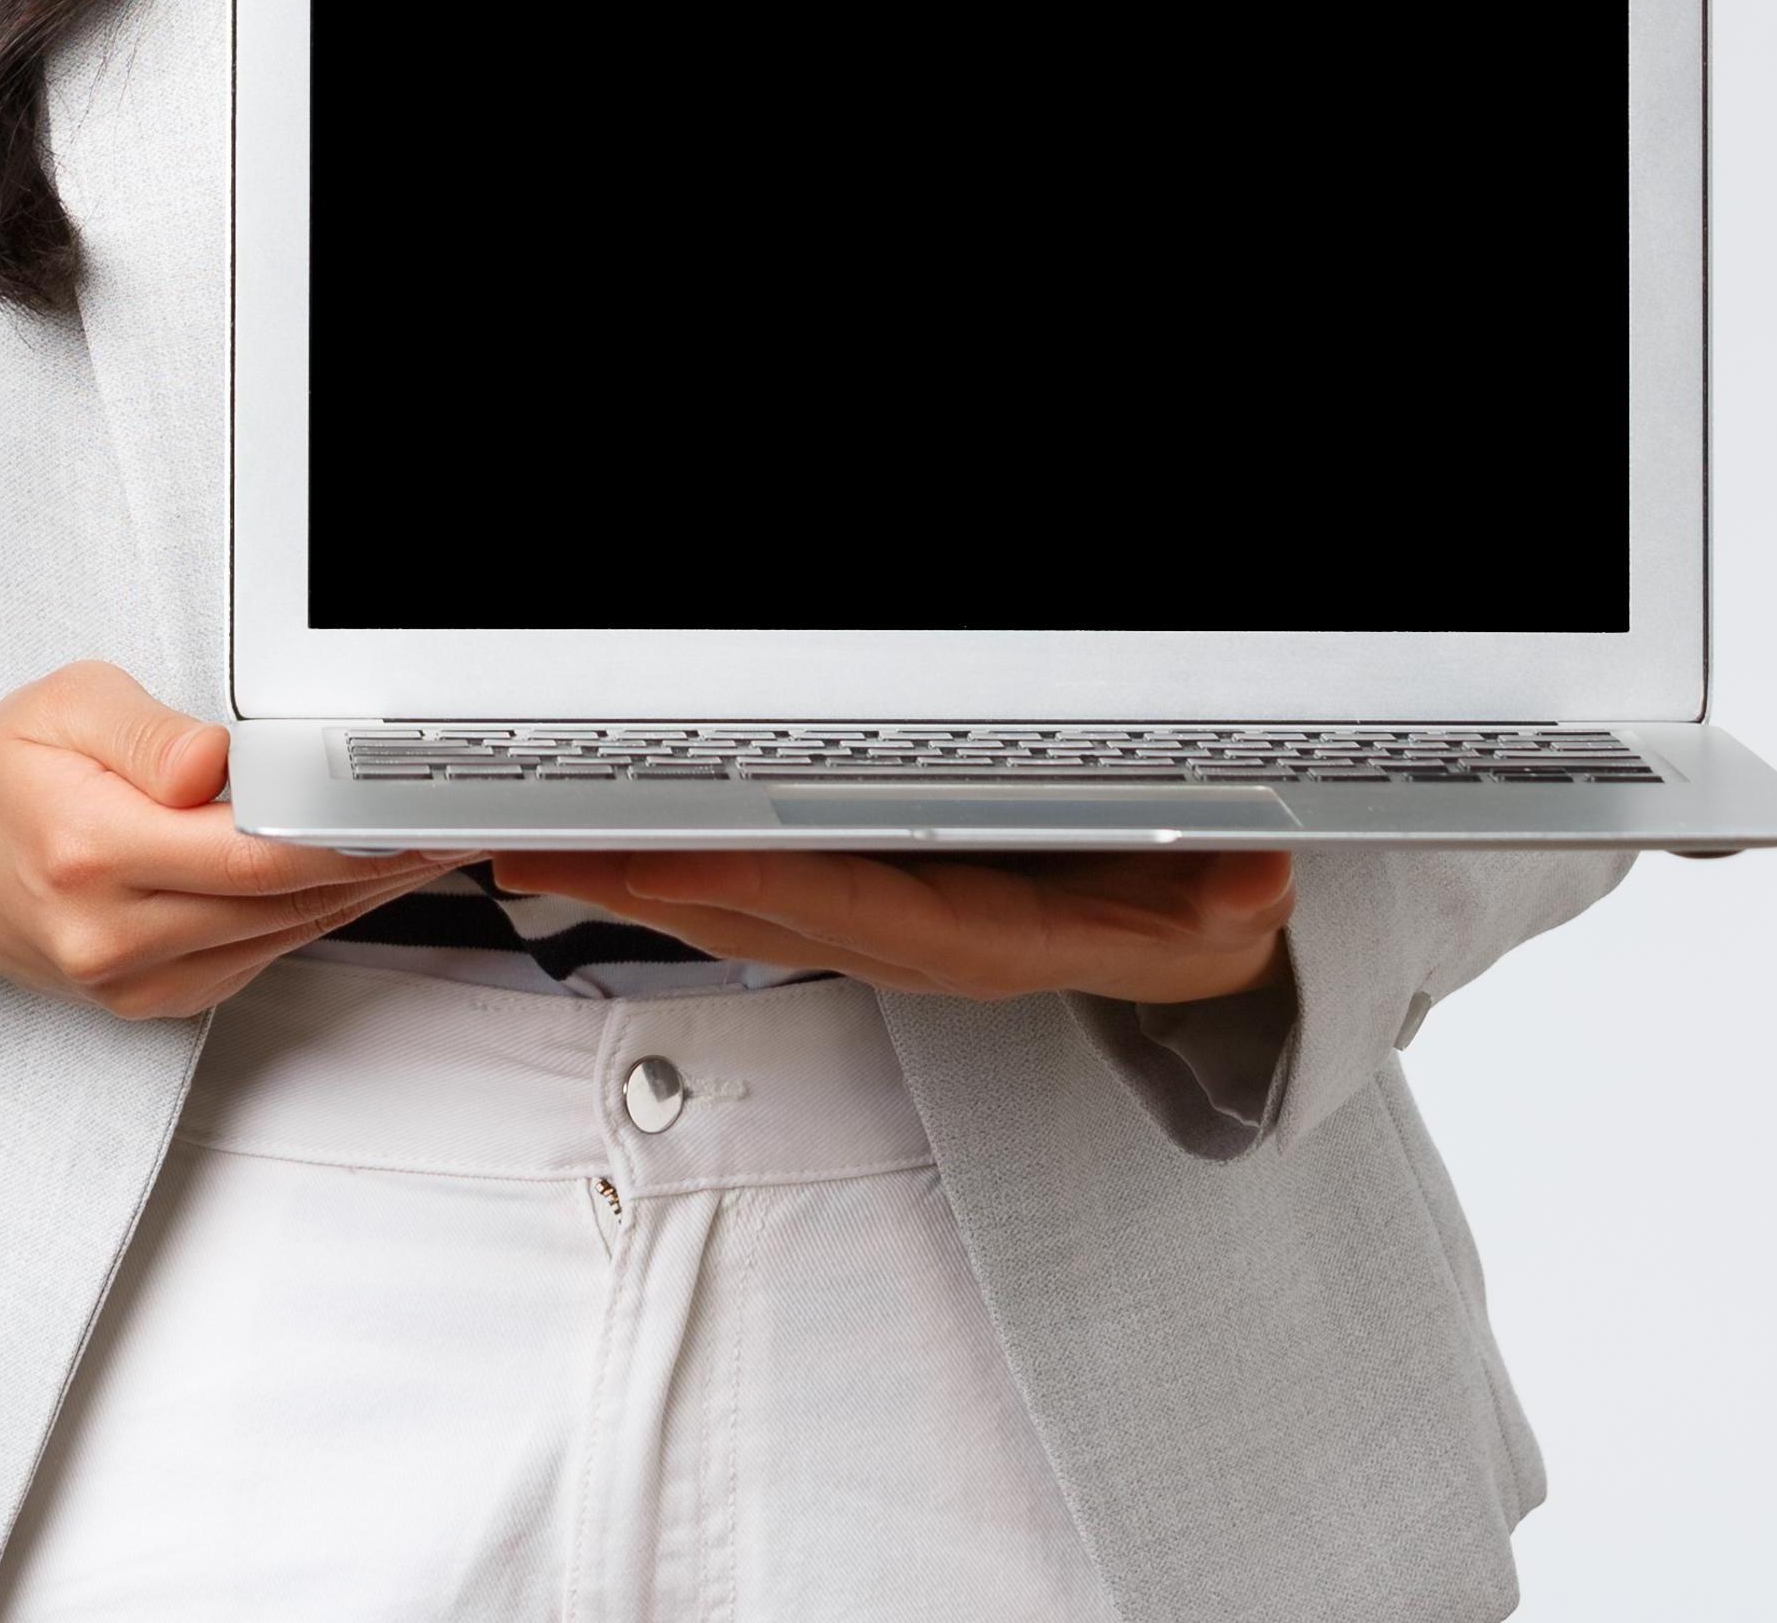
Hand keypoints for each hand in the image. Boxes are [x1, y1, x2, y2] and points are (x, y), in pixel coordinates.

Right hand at [0, 665, 444, 1020]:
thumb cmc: (6, 771)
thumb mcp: (63, 705)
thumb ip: (145, 732)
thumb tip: (217, 762)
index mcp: (87, 853)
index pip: (248, 854)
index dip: (342, 834)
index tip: (404, 806)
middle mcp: (110, 937)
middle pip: (280, 902)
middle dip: (372, 860)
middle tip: (447, 816)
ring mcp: (131, 983)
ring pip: (279, 937)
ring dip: (359, 892)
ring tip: (424, 840)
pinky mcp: (154, 1001)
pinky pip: (257, 958)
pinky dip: (313, 917)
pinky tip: (356, 876)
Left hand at [485, 845, 1298, 1006]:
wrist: (1209, 943)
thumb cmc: (1197, 901)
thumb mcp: (1224, 903)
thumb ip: (1221, 902)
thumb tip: (1249, 898)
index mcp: (996, 939)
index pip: (863, 909)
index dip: (763, 881)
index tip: (673, 852)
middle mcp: (920, 942)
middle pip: (763, 911)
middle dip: (645, 878)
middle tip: (538, 833)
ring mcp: (880, 925)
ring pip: (735, 906)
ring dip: (630, 877)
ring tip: (527, 835)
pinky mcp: (862, 903)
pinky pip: (748, 890)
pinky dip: (667, 868)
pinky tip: (596, 842)